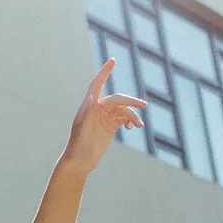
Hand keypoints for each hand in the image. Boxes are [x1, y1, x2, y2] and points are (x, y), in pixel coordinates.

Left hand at [63, 58, 145, 174]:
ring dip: (133, 115)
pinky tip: (134, 127)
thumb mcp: (81, 130)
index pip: (97, 84)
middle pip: (117, 99)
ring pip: (123, 109)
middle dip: (130, 101)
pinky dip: (131, 120)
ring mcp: (104, 117)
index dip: (104, 72)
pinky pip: (124, 117)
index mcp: (88, 106)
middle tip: (144, 105)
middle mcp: (96, 109)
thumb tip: (92, 97)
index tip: (113, 60)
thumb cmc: (77, 146)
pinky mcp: (110, 126)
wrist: (79, 161)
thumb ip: (86, 113)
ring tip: (140, 125)